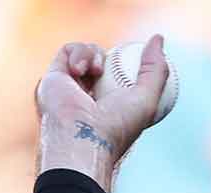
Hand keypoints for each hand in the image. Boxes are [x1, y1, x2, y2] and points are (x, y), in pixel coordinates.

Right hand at [34, 36, 170, 189]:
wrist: (82, 136)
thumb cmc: (116, 125)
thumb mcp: (147, 98)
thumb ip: (156, 69)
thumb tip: (157, 38)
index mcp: (109, 107)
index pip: (118, 78)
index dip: (126, 65)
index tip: (136, 59)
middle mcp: (87, 98)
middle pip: (101, 63)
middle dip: (108, 58)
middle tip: (114, 65)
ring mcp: (70, 87)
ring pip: (85, 53)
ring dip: (93, 53)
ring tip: (97, 71)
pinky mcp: (53, 77)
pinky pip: (68, 50)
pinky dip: (78, 53)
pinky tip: (81, 70)